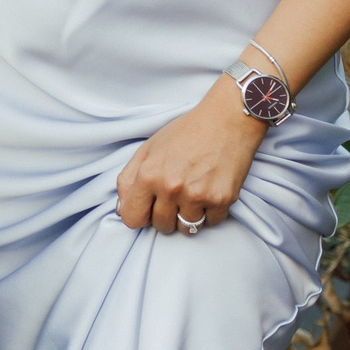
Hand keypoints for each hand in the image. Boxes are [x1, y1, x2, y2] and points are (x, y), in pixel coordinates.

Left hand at [116, 74, 264, 234]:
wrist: (226, 120)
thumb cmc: (185, 132)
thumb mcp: (148, 149)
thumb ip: (129, 179)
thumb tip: (122, 208)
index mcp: (148, 175)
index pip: (132, 218)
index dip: (137, 216)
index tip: (145, 210)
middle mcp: (171, 189)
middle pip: (161, 226)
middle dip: (164, 216)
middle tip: (173, 197)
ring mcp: (198, 196)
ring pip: (186, 228)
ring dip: (188, 216)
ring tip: (192, 194)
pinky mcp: (223, 200)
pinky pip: (211, 223)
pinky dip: (210, 213)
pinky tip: (209, 192)